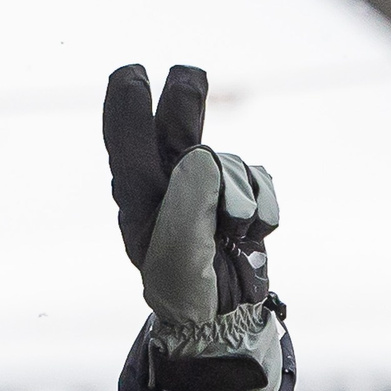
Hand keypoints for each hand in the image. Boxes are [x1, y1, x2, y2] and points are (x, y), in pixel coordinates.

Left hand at [102, 64, 282, 390]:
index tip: (130, 73)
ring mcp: (207, 188)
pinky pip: (261, 181)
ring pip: (232, 164)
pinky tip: (249, 234)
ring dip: (240, 198)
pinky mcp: (242, 195)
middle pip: (177, 130)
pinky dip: (262, 208)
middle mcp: (169, 186)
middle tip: (186, 72)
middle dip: (184, 101)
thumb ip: (189, 203)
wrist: (225, 318)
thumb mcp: (179, 253)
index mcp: (138, 199)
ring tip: (231, 237)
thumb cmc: (187, 289)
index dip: (128, 107)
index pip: (128, 144)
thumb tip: (201, 156)